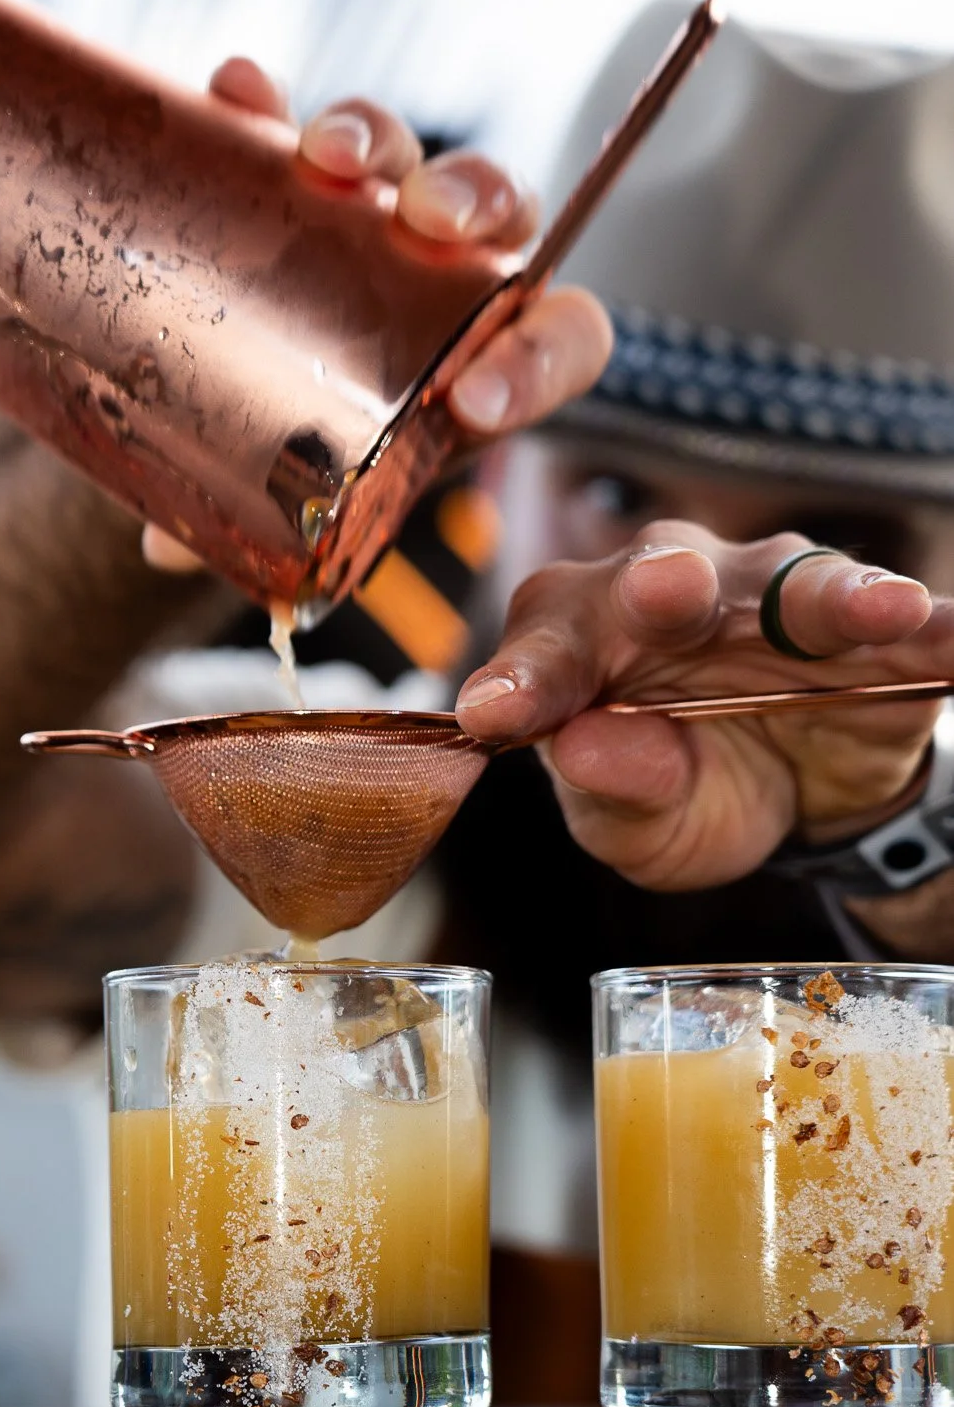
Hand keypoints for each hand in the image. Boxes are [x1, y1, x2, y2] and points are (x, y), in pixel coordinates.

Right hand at [143, 57, 611, 573]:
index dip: (537, 362)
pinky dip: (267, 105)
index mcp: (489, 363)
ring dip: (376, 139)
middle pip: (497, 208)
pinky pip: (293, 122)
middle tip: (422, 221)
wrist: (265, 387)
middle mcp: (452, 275)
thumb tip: (165, 554)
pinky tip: (235, 95)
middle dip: (469, 200)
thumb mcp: (316, 499)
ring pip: (408, 155)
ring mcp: (380, 215)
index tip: (472, 402)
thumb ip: (264, 528)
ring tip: (324, 156)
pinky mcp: (305, 174)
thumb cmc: (322, 453)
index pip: (562, 341)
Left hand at [454, 526, 950, 889]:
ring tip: (868, 611)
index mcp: (577, 638)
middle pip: (659, 579)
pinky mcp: (870, 629)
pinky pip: (904, 624)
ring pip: (793, 584)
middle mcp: (666, 588)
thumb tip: (589, 749)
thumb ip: (609, 793)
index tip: (497, 713)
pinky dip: (926, 628)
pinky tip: (939, 633)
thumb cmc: (676, 796)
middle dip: (666, 588)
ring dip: (829, 594)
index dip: (523, 681)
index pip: (542, 651)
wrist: (788, 804)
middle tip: (670, 593)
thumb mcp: (634, 826)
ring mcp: (773, 596)